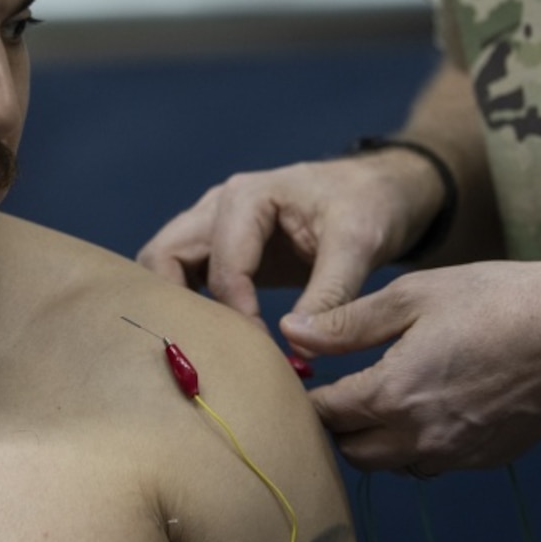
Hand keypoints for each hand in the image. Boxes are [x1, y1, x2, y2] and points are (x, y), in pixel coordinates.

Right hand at [137, 156, 438, 323]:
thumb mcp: (359, 244)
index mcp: (247, 198)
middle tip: (209, 349)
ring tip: (205, 345)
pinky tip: (212, 336)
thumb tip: (295, 347)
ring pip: (163, 264)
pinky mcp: (219, 248)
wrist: (377, 191)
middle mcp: (217, 207)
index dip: (237, 314)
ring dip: (176, 304)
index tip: (263, 350)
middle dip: (177, 305)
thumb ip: (330, 295)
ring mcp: (212, 225)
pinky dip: (188, 303)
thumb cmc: (369, 205)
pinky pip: (183, 274)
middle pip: (163, 256)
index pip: (221, 266)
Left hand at [292, 258, 540, 472]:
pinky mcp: (485, 460)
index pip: (325, 415)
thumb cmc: (498, 300)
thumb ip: (347, 324)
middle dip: (336, 425)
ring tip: (379, 396)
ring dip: (374, 439)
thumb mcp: (413, 296)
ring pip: (389, 464)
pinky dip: (414, 444)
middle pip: (350, 451)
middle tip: (338, 387)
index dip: (306, 396)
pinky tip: (427, 406)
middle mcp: (420, 439)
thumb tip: (291, 333)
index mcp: (394, 395)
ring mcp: (456, 456)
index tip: (302, 376)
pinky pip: (430, 464)